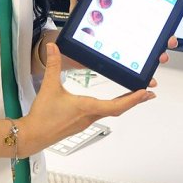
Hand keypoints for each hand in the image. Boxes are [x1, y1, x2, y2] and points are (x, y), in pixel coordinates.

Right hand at [24, 43, 154, 149]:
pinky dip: (112, 106)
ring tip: (136, 96)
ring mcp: (86, 121)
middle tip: (150, 94)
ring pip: (111, 112)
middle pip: (118, 109)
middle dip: (135, 101)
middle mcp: (90, 116)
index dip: (132, 99)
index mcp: (86, 107)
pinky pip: (102, 114)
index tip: (145, 92)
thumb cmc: (43, 116)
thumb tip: (54, 47)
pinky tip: (112, 102)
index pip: (116, 105)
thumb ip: (53, 65)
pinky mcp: (81, 122)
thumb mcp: (49, 86)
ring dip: (124, 104)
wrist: (33, 135)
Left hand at [64, 0, 177, 85]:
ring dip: (159, 55)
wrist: (70, 49)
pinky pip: (137, 69)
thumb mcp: (79, 8)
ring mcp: (127, 48)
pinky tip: (148, 79)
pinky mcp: (122, 61)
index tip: (166, 21)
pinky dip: (145, 76)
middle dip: (166, 38)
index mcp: (122, 16)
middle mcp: (128, 32)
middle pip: (154, 34)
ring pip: (150, 52)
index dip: (160, 17)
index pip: (145, 14)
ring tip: (160, 58)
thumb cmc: (79, 27)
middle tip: (167, 41)